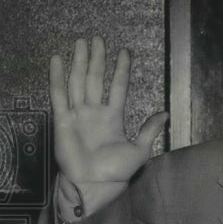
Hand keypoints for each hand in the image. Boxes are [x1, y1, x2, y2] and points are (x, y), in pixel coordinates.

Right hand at [50, 37, 167, 212]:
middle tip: (97, 38)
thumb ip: (149, 130)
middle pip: (95, 78)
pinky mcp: (62, 120)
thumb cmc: (116, 171)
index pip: (118, 87)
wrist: (94, 184)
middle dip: (97, 59)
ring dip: (79, 62)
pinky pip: (59, 95)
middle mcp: (94, 111)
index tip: (124, 52)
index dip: (121, 69)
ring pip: (78, 81)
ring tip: (81, 42)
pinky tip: (58, 60)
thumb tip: (165, 114)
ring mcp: (77, 114)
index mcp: (113, 117)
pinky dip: (57, 77)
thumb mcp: (140, 150)